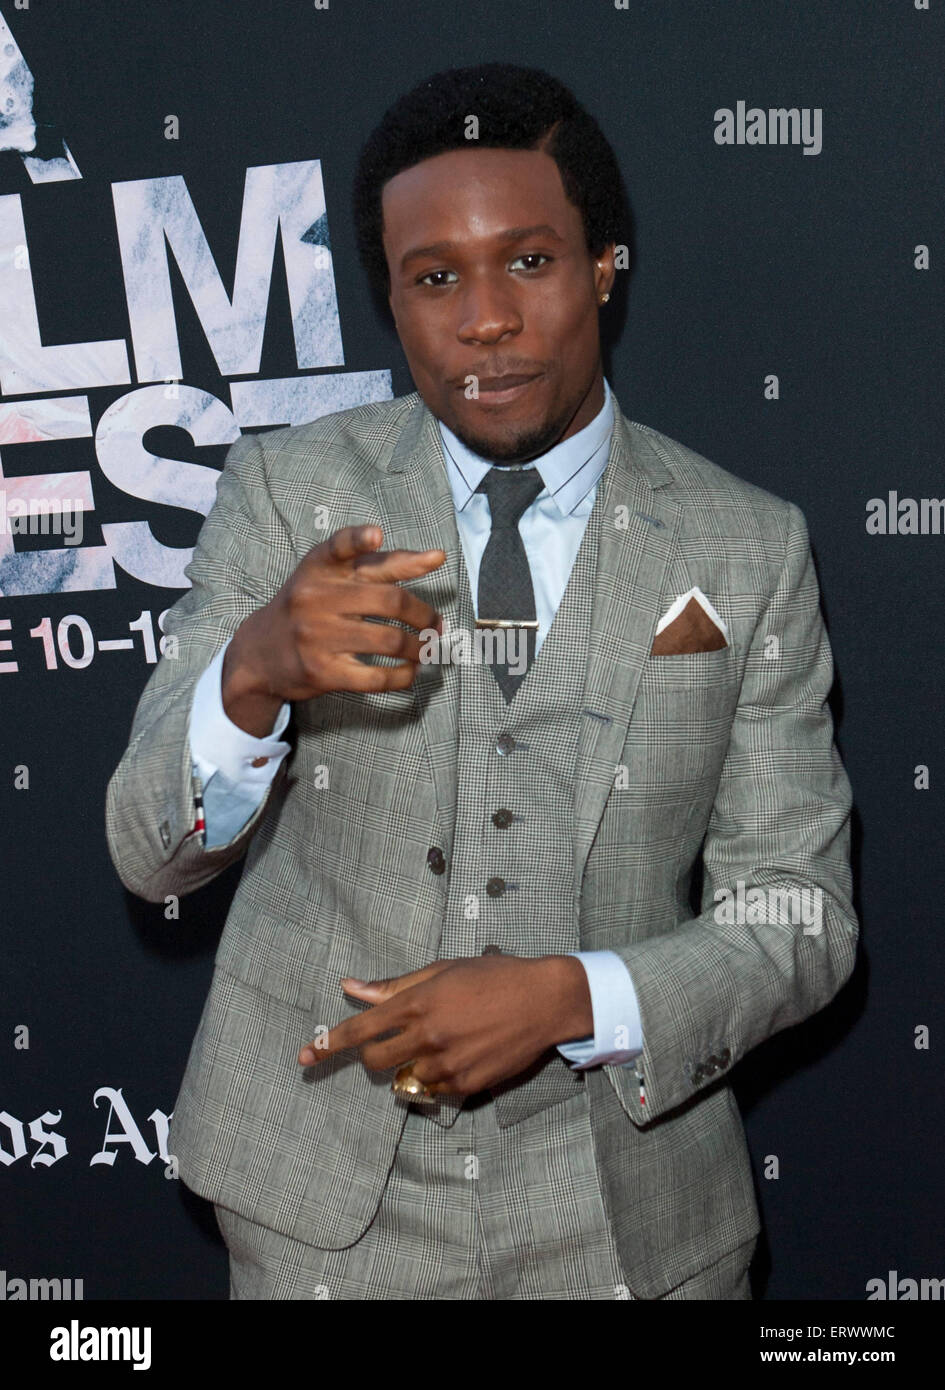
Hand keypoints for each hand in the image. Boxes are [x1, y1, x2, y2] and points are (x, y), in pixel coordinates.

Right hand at [222, 525, 445, 733]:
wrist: (260, 653)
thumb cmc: (310, 608)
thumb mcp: (332, 578)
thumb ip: (382, 565)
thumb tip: (437, 556)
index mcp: (320, 568)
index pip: (338, 546)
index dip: (357, 539)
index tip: (376, 535)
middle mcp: (316, 598)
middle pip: (389, 600)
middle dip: (423, 615)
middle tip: (435, 624)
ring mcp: (318, 636)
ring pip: (389, 640)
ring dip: (419, 647)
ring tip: (427, 649)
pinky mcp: (322, 671)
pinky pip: (375, 677)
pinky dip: (403, 675)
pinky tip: (410, 671)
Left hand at [297, 954, 592, 1095]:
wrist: (543, 1000)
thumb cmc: (493, 977)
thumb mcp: (442, 970)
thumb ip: (394, 986)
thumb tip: (351, 986)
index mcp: (417, 1004)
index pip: (360, 1029)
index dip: (328, 1045)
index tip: (304, 1057)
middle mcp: (427, 1037)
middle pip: (376, 1061)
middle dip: (376, 1054)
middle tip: (397, 1041)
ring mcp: (447, 1064)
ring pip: (407, 1078)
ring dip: (414, 1065)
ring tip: (446, 1041)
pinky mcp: (467, 1084)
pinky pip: (437, 1089)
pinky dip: (441, 1076)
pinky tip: (465, 1052)